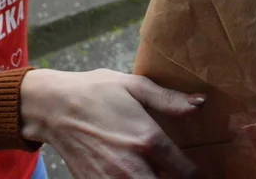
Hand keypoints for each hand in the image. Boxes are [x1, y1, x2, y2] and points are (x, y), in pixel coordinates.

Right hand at [20, 68, 203, 178]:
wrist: (53, 107)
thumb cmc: (96, 92)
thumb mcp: (135, 86)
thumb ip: (169, 99)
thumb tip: (200, 103)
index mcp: (147, 140)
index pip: (186, 172)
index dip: (199, 176)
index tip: (201, 174)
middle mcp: (132, 166)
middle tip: (178, 174)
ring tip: (159, 173)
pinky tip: (135, 174)